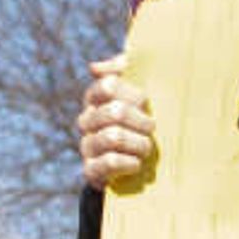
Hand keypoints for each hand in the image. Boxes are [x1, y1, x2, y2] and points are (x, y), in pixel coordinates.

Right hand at [75, 56, 155, 186]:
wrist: (137, 168)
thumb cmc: (141, 122)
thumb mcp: (138, 93)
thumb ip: (123, 69)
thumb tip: (94, 68)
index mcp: (95, 99)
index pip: (108, 86)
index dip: (134, 95)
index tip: (146, 103)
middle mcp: (87, 121)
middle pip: (115, 112)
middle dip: (142, 121)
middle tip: (151, 129)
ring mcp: (87, 146)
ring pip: (114, 137)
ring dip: (140, 144)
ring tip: (147, 148)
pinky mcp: (91, 170)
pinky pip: (110, 162)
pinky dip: (129, 163)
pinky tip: (137, 164)